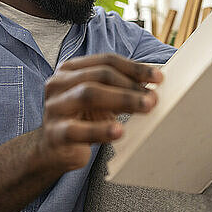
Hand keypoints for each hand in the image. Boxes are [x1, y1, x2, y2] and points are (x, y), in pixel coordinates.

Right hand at [39, 53, 162, 171]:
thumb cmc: (81, 120)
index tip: (158, 78)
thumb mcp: (99, 100)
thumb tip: (153, 87)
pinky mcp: (54, 133)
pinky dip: (100, 129)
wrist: (52, 150)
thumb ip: (119, 89)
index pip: (106, 60)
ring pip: (88, 94)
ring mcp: (54, 107)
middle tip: (153, 97)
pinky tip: (119, 131)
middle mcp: (58, 83)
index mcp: (70, 70)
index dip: (134, 67)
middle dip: (130, 85)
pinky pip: (77, 129)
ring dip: (122, 99)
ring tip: (145, 108)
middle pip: (99, 75)